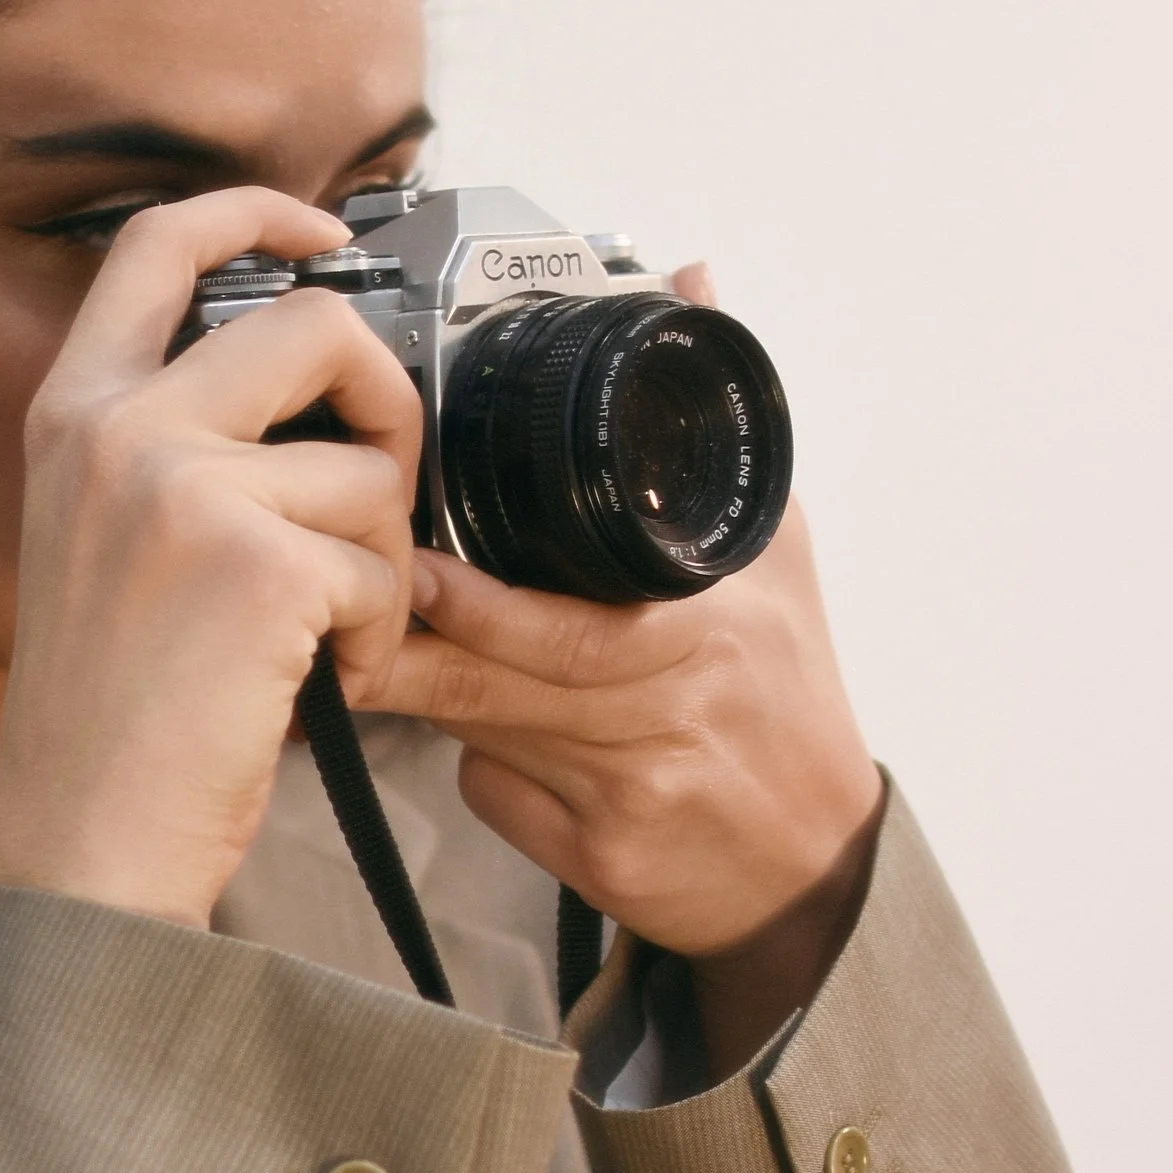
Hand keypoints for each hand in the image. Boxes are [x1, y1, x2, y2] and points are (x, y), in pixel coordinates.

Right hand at [0, 191, 420, 927]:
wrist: (83, 844)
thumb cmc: (108, 721)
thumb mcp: (101, 545)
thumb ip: (174, 453)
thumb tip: (318, 406)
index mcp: (71, 417)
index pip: (156, 246)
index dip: (255, 212)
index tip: (321, 236)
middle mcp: (117, 431)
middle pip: (312, 326)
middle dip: (384, 404)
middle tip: (378, 487)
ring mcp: (182, 487)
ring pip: (367, 467)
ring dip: (380, 563)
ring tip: (325, 637)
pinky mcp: (256, 562)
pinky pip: (381, 565)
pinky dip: (376, 634)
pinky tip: (321, 681)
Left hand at [362, 496, 885, 1077]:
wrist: (818, 865)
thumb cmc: (786, 704)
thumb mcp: (778, 567)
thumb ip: (718, 450)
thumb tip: (692, 307)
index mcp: (714, 634)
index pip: (576, 624)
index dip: (483, 604)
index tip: (417, 570)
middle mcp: (673, 716)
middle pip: (505, 682)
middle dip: (417, 647)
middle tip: (354, 609)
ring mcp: (633, 796)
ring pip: (488, 735)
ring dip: (429, 692)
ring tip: (378, 655)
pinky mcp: (603, 862)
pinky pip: (502, 797)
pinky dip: (486, 768)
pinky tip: (503, 748)